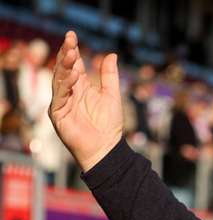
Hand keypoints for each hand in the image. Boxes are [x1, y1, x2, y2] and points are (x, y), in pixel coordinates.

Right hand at [49, 31, 122, 171]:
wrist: (106, 148)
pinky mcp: (57, 113)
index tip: (72, 35)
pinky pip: (59, 96)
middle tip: (69, 40)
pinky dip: (65, 85)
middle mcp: (69, 92)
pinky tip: (72, 76)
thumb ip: (110, 76)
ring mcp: (62, 102)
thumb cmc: (109, 124)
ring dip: (64, 66)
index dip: (72, 50)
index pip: (73, 64)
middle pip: (64, 68)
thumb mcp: (112, 95)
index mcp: (80, 86)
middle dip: (66, 54)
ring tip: (70, 53)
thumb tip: (111, 54)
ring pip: (59, 79)